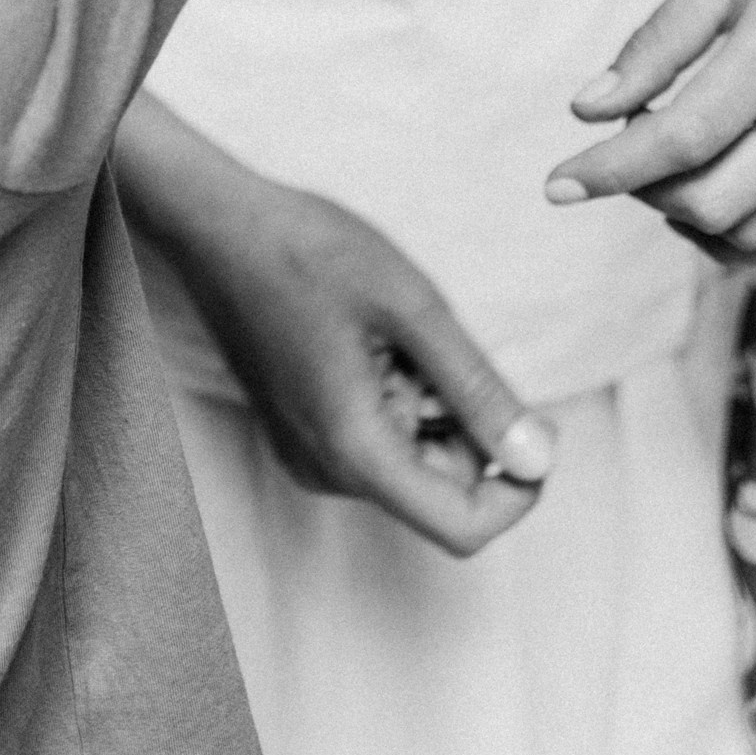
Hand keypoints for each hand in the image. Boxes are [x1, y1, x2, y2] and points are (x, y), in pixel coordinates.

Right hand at [117, 97, 552, 555]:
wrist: (217, 225)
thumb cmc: (310, 252)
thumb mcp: (413, 308)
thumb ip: (478, 390)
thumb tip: (539, 459)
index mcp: (356, 452)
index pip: (464, 529)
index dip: (518, 490)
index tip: (535, 424)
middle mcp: (326, 474)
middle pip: (439, 491)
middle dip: (465, 424)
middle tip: (438, 342)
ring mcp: (307, 457)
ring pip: (411, 462)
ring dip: (430, 404)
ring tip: (394, 331)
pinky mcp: (299, 434)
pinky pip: (376, 442)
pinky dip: (398, 397)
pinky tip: (371, 338)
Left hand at [542, 0, 755, 267]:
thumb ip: (659, 39)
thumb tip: (587, 111)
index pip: (690, 132)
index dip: (615, 167)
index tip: (558, 183)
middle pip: (725, 194)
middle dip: (648, 194)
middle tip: (615, 162)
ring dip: (692, 221)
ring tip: (657, 180)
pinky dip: (747, 239)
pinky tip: (709, 207)